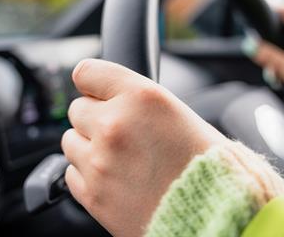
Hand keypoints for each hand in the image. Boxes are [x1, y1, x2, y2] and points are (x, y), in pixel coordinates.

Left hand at [61, 59, 226, 236]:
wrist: (213, 211)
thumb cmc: (206, 164)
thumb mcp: (178, 112)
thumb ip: (136, 100)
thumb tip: (108, 96)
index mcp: (140, 97)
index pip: (87, 73)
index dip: (93, 84)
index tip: (95, 90)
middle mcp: (115, 125)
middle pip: (77, 109)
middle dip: (95, 117)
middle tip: (120, 132)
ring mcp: (99, 161)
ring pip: (70, 140)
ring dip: (88, 145)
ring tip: (118, 157)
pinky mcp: (93, 194)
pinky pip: (72, 172)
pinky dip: (87, 174)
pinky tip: (114, 177)